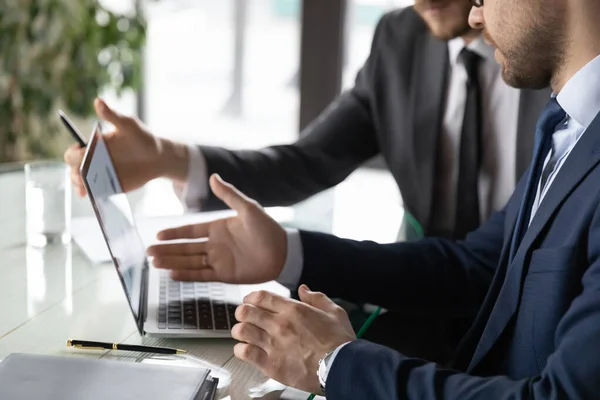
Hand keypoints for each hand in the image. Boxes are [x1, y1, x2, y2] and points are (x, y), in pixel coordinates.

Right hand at [63, 98, 185, 195]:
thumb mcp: (129, 125)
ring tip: (85, 188)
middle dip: (74, 172)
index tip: (81, 156)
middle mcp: (92, 161)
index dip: (74, 155)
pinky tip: (92, 196)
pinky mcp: (109, 187)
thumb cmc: (142, 137)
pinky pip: (95, 193)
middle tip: (82, 175)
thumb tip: (98, 101)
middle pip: (73, 169)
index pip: (73, 152)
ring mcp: (99, 175)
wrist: (158, 157)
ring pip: (81, 183)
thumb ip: (113, 115)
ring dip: (80, 186)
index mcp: (92, 146)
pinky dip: (92, 195)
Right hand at [147, 174, 287, 283]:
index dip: (174, 233)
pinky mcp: (225, 274)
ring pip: (190, 262)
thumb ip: (229, 195)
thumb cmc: (267, 228)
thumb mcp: (248, 208)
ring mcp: (219, 260)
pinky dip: (188, 275)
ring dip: (172, 262)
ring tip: (154, 263)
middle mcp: (215, 245)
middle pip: (185, 248)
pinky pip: (202, 275)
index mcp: (218, 228)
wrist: (283, 252)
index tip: (158, 234)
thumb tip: (214, 176)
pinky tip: (173, 275)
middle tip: (149, 252)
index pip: (190, 231)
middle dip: (167, 250)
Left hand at [232, 285, 355, 393]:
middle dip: (242, 312)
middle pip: (246, 311)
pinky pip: (245, 353)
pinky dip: (241, 350)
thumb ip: (317, 298)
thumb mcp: (334, 312)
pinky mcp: (271, 364)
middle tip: (245, 317)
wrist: (341, 368)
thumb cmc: (340, 343)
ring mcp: (273, 344)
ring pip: (242, 331)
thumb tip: (304, 289)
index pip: (260, 296)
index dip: (251, 297)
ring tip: (243, 333)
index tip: (250, 301)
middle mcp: (280, 325)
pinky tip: (246, 350)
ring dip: (239, 330)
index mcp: (293, 310)